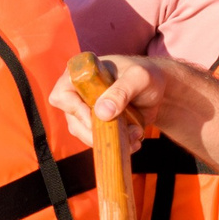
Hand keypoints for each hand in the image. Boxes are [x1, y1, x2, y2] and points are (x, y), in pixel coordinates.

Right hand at [48, 54, 162, 146]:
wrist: (157, 90)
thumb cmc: (146, 76)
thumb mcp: (139, 78)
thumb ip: (122, 91)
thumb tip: (101, 113)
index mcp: (81, 74)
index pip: (61, 95)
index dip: (75, 110)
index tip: (97, 117)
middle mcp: (78, 94)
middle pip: (73, 121)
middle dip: (97, 131)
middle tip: (121, 132)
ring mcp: (86, 112)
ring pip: (85, 135)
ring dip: (109, 140)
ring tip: (134, 134)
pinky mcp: (97, 126)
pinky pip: (98, 142)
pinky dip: (116, 145)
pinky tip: (134, 140)